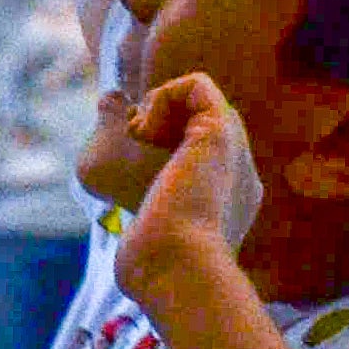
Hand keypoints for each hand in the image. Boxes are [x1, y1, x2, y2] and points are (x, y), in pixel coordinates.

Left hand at [112, 72, 264, 300]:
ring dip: (162, 107)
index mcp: (227, 202)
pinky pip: (198, 85)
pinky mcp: (222, 130)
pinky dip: (163, 95)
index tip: (137, 157)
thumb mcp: (125, 200)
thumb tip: (110, 102)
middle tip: (137, 139)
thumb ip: (119, 155)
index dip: (164, 142)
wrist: (172, 263)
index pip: (202, 154)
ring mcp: (235, 152)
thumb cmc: (147, 247)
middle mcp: (238, 176)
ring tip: (140, 133)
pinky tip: (145, 129)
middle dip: (164, 121)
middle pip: (205, 124)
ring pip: (203, 102)